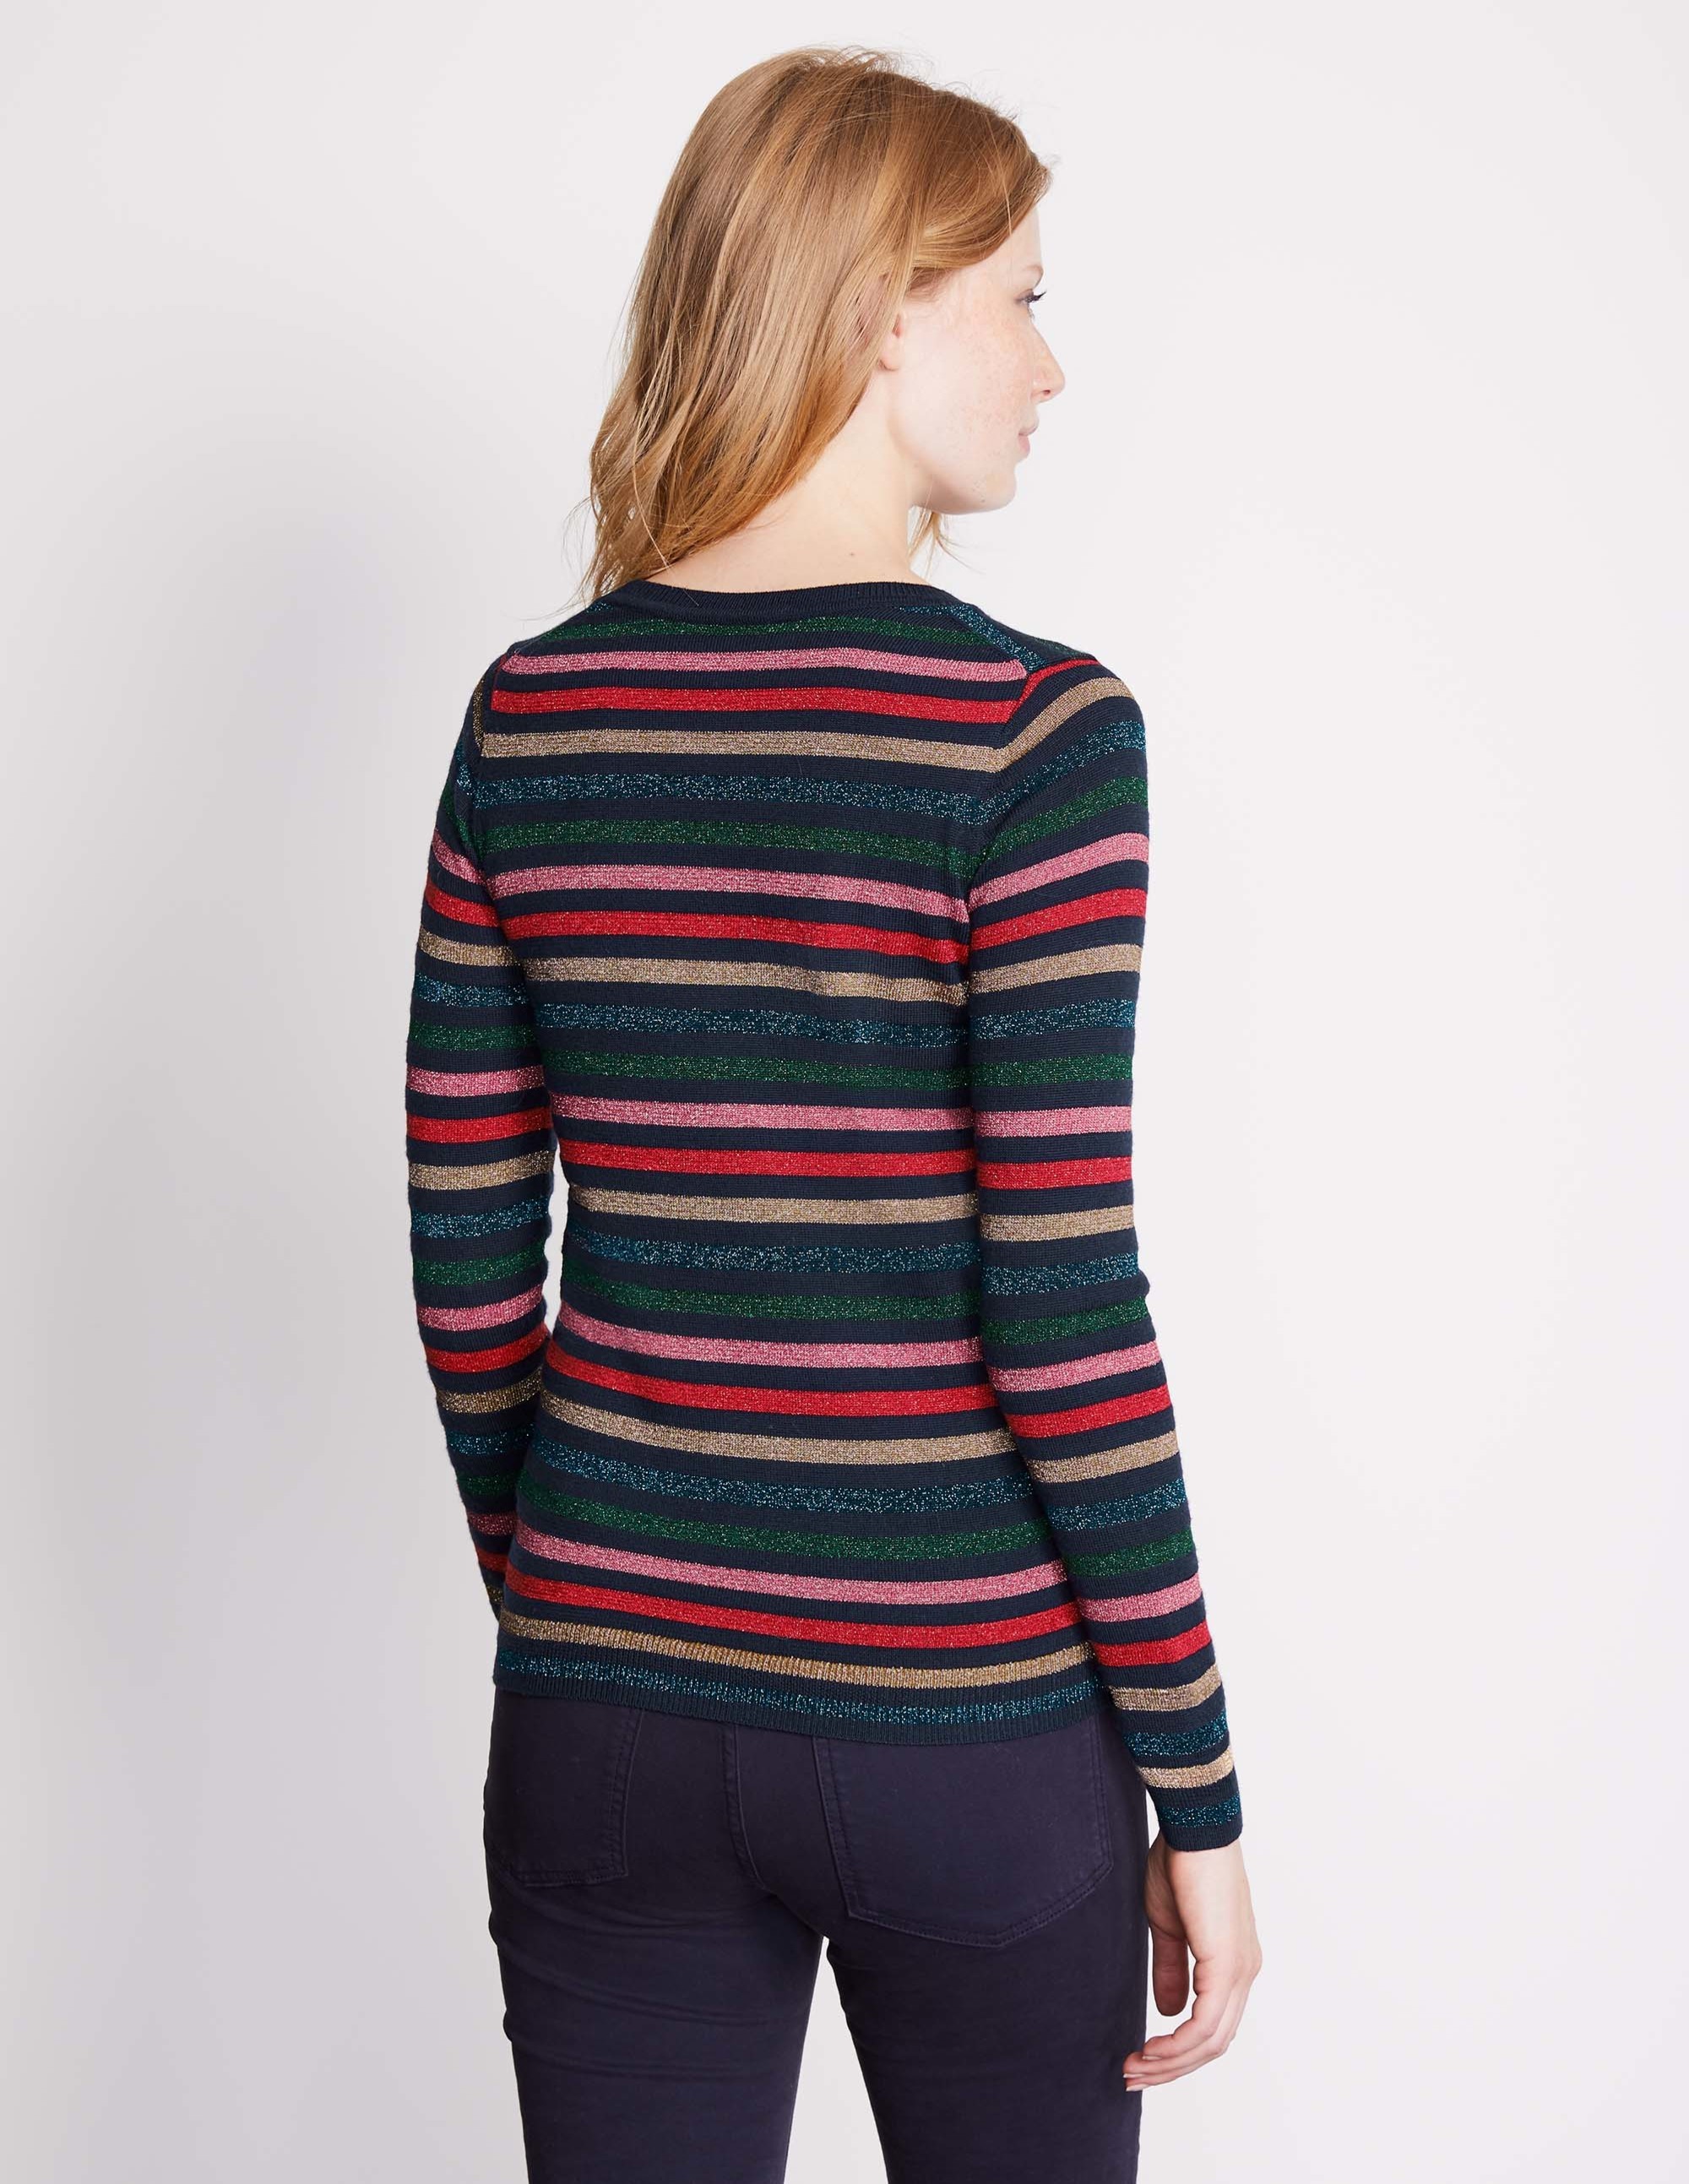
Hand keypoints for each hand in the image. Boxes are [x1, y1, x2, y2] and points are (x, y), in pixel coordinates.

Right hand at [1122, 1836, 1261, 2090]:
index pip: (1212, 2026)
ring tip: (1135, 2067)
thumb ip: (1172, 1969)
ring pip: (1211, 2041)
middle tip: (1133, 2075)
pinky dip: (1178, 2044)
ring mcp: (1240, 1971)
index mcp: (1233, 1963)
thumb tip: (1169, 2011)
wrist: (1194, 1828)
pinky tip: (1152, 2049)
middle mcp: (1244, 1972)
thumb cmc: (1180, 1864)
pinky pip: (1206, 2024)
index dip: (1178, 2051)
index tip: (1141, 2059)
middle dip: (1172, 2067)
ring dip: (1171, 2061)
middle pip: (1214, 2044)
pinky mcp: (1228, 1965)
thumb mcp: (1170, 1926)